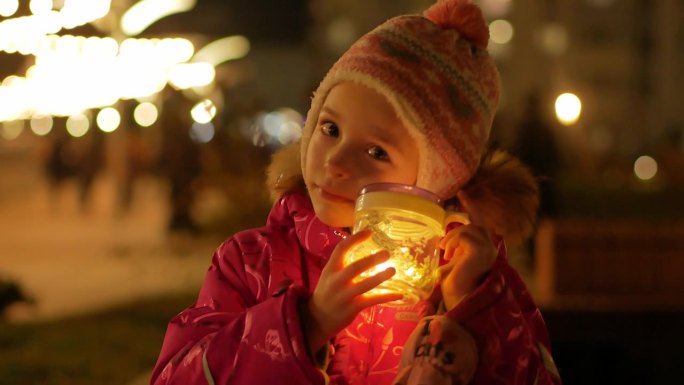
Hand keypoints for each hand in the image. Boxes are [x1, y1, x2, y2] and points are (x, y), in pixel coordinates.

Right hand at [302, 230, 402, 352]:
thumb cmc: (328, 292)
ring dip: (381, 277)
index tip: (369, 232)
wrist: (317, 318)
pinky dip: (387, 297)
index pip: (341, 249)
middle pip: (355, 267)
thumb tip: (365, 249)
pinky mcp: (353, 308)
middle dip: (372, 260)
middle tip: (387, 253)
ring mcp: (345, 295)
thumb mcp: (330, 275)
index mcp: (331, 269)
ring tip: (393, 270)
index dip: (355, 239)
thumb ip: (343, 264)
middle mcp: (337, 280)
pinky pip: (372, 300)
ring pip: (365, 284)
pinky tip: (399, 294)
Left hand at [437, 224, 496, 310]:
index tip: (447, 244)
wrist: (457, 297)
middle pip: (476, 227)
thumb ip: (458, 250)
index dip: (462, 232)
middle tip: (444, 245)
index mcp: (488, 251)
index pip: (479, 230)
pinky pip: (464, 236)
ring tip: (445, 250)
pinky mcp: (479, 251)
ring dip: (453, 236)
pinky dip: (452, 242)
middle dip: (457, 232)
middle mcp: (491, 249)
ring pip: (470, 229)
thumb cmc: (456, 282)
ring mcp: (487, 250)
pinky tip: (448, 255)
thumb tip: (447, 239)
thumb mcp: (457, 261)